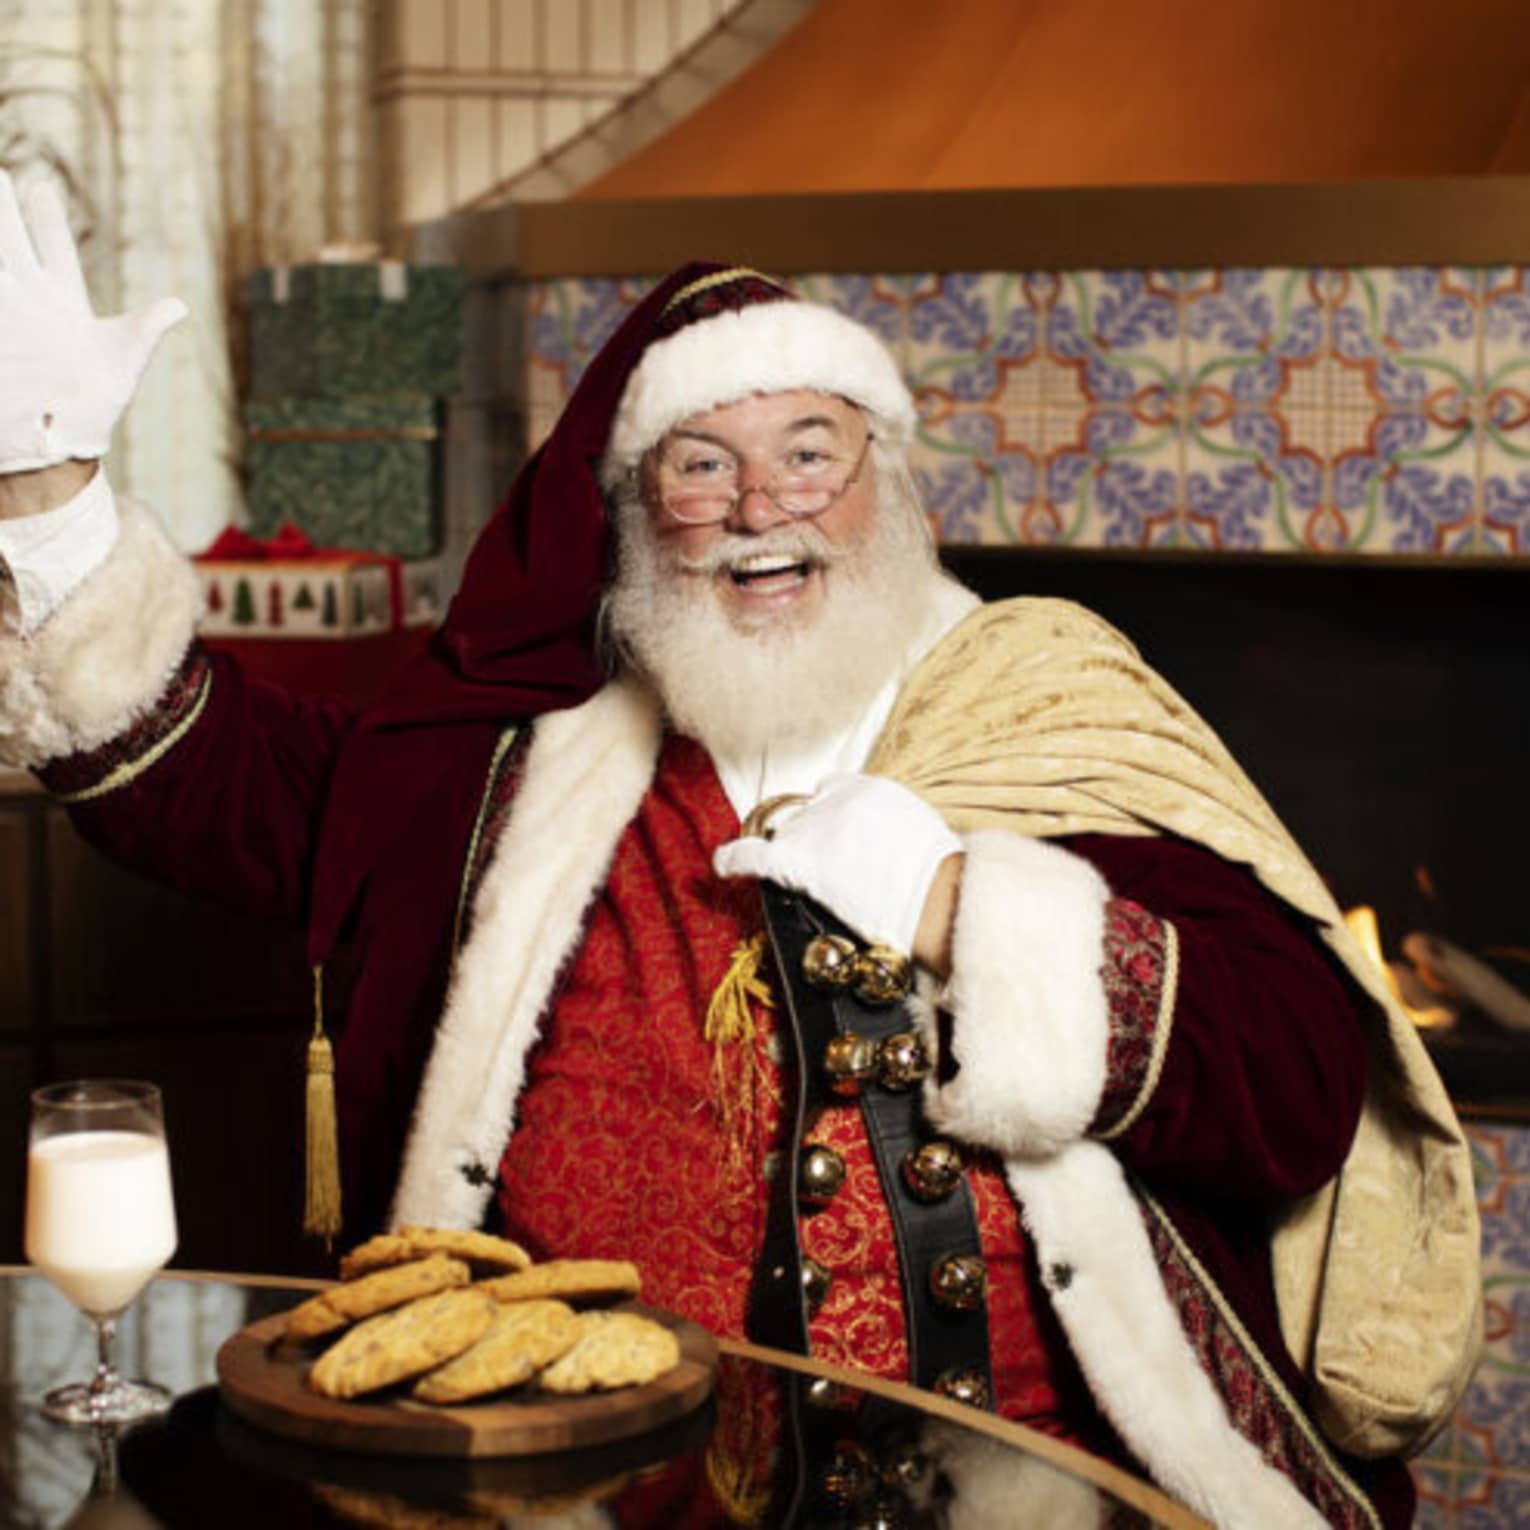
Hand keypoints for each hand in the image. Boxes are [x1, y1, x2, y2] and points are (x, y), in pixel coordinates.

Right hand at [0, 171, 186, 473]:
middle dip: (0, 215)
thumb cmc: (96, 407)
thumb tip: (179, 305)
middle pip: (11, 249)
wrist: (59, 448)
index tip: (37, 186)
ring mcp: (6, 323)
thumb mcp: (122, 363)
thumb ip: (144, 329)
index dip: (44, 221)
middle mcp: (30, 306)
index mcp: (64, 305)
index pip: (55, 253)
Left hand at [714, 773, 962, 956]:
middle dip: (813, 839)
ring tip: (810, 883)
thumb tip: (877, 845)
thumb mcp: (920, 829)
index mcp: (870, 788)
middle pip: (807, 815)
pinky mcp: (798, 859)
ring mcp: (815, 828)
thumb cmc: (942, 879)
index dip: (827, 815)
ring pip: (787, 837)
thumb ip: (889, 825)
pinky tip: (721, 864)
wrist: (939, 900)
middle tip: (833, 872)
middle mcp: (836, 799)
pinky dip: (733, 859)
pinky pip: (753, 853)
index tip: (829, 833)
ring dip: (795, 857)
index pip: (832, 791)